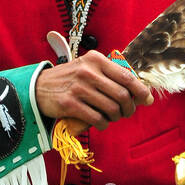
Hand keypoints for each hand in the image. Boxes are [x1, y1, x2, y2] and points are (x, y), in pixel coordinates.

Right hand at [35, 51, 152, 130]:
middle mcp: (88, 71)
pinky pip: (97, 119)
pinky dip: (103, 124)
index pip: (126, 76)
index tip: (147, 99)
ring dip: (116, 117)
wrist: (38, 87)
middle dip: (129, 108)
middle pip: (122, 95)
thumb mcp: (88, 68)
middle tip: (126, 112)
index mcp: (95, 60)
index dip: (140, 90)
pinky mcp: (70, 104)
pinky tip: (100, 123)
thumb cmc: (69, 79)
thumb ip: (112, 77)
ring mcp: (78, 88)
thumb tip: (144, 95)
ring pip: (111, 109)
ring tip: (112, 117)